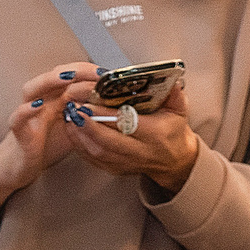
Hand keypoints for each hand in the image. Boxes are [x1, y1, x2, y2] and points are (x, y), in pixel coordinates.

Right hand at [0, 63, 95, 227]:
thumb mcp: (73, 127)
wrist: (18, 167)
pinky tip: (38, 106)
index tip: (109, 74)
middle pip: (54, 76)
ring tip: (67, 77)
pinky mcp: (18, 132)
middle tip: (97, 72)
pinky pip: (18, 118)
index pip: (70, 77)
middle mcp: (39, 101)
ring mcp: (27, 115)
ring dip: (50, 81)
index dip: (88, 72)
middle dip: (76, 70)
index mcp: (53, 99)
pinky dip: (26, 110)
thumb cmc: (45, 145)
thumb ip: (87, 115)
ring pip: (33, 89)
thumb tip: (113, 108)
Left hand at [57, 74, 200, 189]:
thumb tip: (171, 79)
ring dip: (79, 134)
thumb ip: (174, 93)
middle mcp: (140, 152)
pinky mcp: (115, 169)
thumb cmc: (173, 131)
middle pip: (107, 141)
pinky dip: (79, 144)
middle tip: (73, 108)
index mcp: (155, 135)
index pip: (127, 124)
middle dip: (87, 124)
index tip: (90, 102)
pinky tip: (72, 130)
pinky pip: (93, 159)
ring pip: (97, 152)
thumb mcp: (179, 109)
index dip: (106, 114)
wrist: (173, 160)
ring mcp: (126, 163)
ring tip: (69, 116)